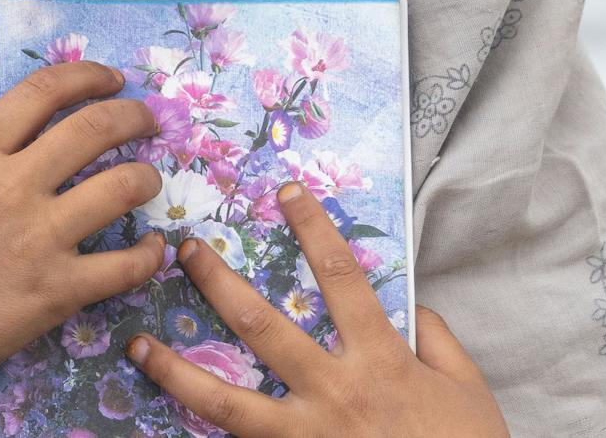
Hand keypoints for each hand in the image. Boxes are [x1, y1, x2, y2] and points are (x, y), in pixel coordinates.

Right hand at [0, 60, 169, 437]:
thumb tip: (8, 159)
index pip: (41, 92)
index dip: (86, 75)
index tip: (111, 80)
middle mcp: (13, 186)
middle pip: (95, 128)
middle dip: (135, 116)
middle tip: (150, 121)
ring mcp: (40, 237)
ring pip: (123, 186)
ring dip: (147, 177)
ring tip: (149, 181)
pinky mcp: (58, 290)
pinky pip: (126, 264)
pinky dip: (149, 253)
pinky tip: (151, 249)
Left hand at [126, 184, 507, 437]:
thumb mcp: (467, 387)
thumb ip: (436, 339)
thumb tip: (411, 307)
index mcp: (381, 359)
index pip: (341, 277)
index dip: (314, 228)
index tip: (287, 192)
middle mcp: (334, 391)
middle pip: (262, 327)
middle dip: (219, 284)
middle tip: (186, 251)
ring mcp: (307, 436)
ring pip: (227, 402)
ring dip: (177, 372)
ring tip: (138, 347)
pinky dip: (203, 432)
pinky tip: (169, 418)